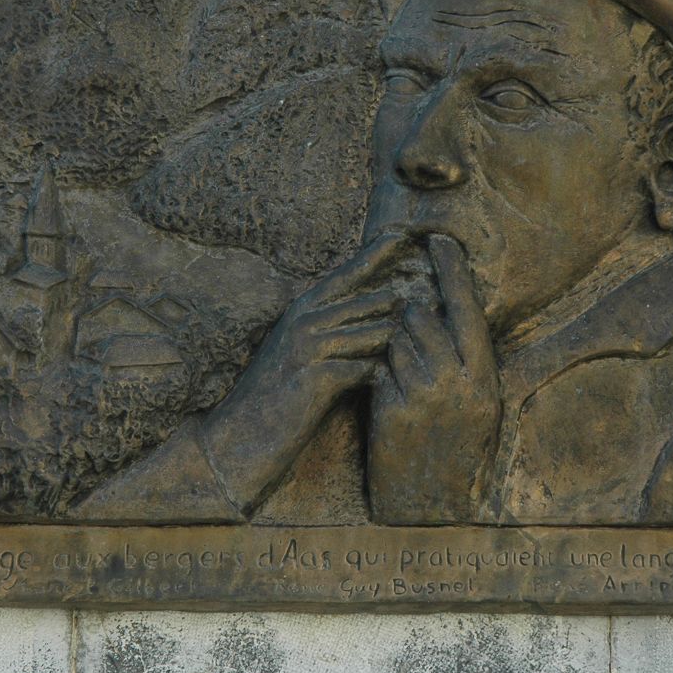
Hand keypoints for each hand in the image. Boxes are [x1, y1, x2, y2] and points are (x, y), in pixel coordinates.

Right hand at [200, 232, 414, 510]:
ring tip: (429, 350)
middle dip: (402, 301)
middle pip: (368, 301)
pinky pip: (366, 368)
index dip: (375, 252)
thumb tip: (375, 317)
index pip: (346, 273)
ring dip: (400, 344)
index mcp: (301, 310)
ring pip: (374, 332)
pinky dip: (384, 375)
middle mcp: (304, 320)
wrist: (237, 442)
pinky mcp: (316, 377)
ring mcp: (308, 347)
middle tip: (436, 292)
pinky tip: (397, 387)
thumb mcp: (296, 354)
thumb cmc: (274, 401)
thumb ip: (328, 330)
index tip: (403, 230)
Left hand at [368, 234, 500, 523]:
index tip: (438, 238)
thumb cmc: (458, 445)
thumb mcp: (481, 401)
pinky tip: (385, 389)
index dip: (452, 270)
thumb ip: (469, 357)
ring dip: (390, 343)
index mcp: (484, 375)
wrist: (433, 504)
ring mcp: (422, 396)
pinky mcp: (391, 411)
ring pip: (394, 339)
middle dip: (408, 313)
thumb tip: (452, 308)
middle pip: (421, 317)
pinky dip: (378, 371)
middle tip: (406, 320)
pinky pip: (377, 368)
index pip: (466, 307)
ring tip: (401, 366)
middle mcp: (456, 382)